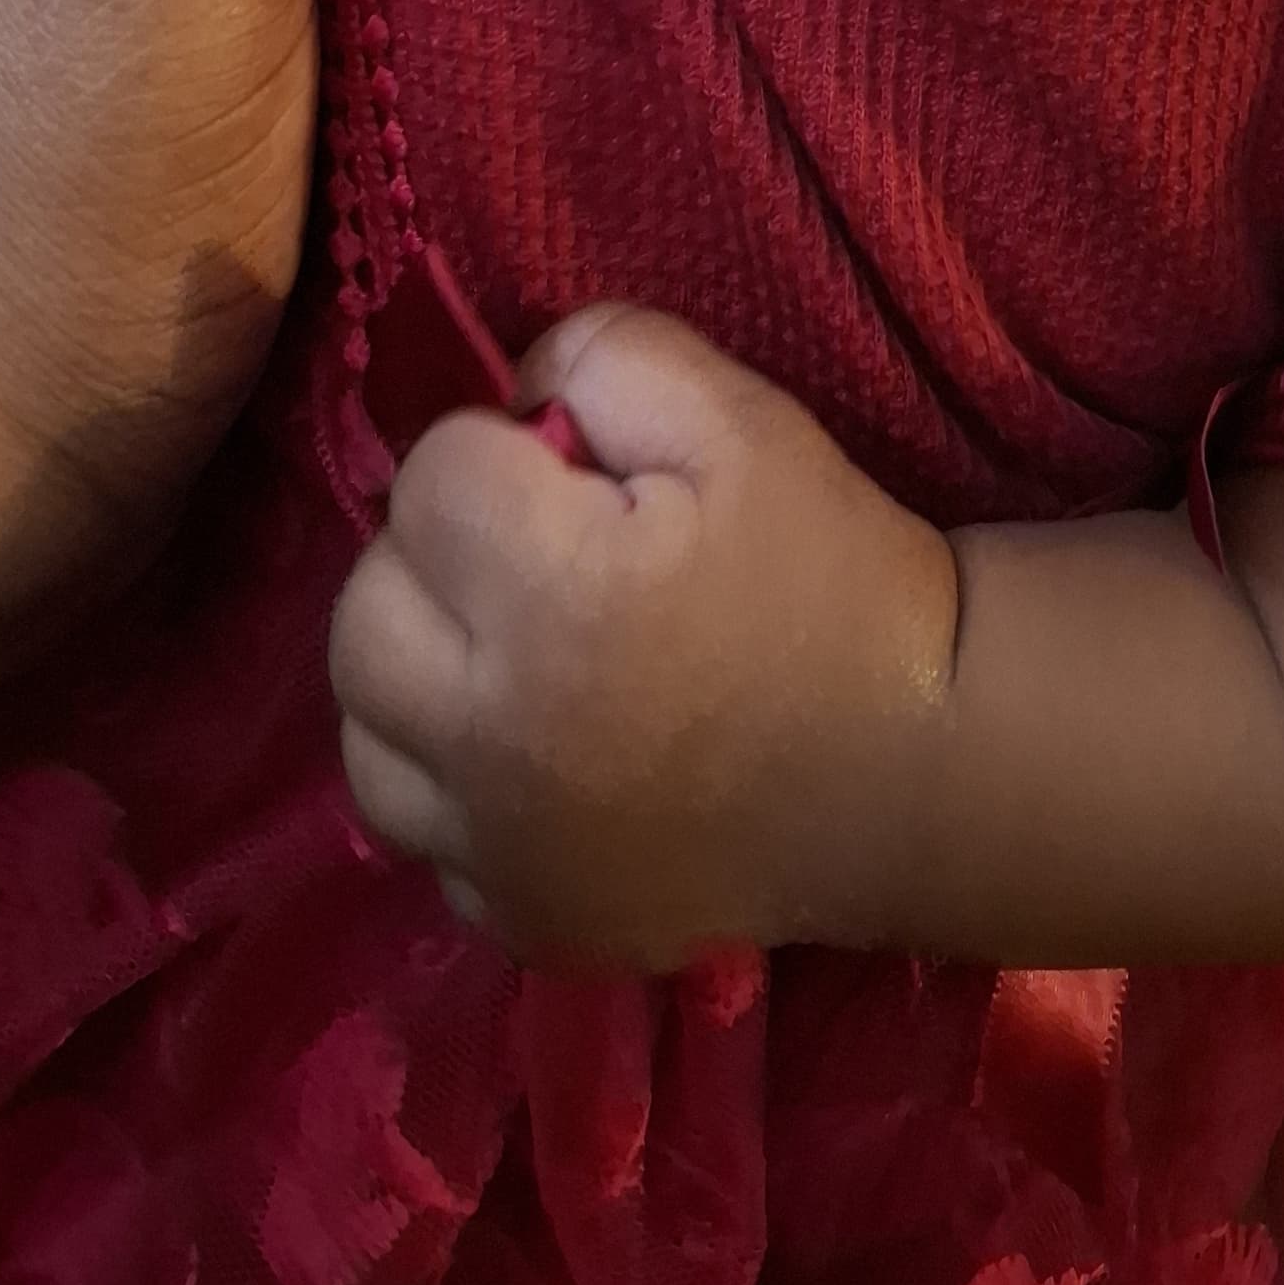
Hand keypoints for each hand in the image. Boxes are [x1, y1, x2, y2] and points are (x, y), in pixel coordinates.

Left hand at [327, 307, 957, 970]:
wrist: (920, 776)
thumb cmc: (836, 584)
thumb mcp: (747, 420)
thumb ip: (606, 359)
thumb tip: (510, 393)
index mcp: (554, 600)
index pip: (430, 475)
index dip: (504, 454)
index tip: (581, 480)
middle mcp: (497, 740)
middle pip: (363, 610)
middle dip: (435, 559)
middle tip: (534, 558)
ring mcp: (499, 852)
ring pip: (364, 734)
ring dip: (418, 675)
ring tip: (516, 655)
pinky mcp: (521, 925)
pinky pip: (423, 840)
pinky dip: (456, 791)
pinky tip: (541, 757)